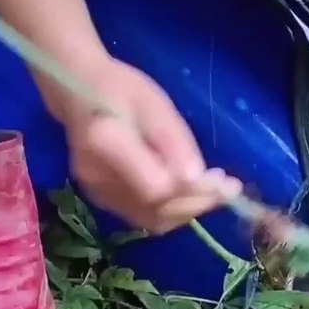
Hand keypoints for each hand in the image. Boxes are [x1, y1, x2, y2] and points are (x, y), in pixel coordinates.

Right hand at [61, 59, 239, 233]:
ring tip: (215, 190)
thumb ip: (174, 142)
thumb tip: (196, 178)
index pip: (157, 188)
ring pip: (154, 219)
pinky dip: (173, 209)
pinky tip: (191, 192)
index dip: (195, 191)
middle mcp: (97, 176)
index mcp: (106, 143)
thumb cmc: (122, 89)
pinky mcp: (103, 200)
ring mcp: (97, 192)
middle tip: (229, 187)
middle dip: (199, 203)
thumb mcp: (156, 105)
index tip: (226, 181)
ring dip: (189, 209)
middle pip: (157, 210)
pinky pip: (146, 216)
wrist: (79, 92)